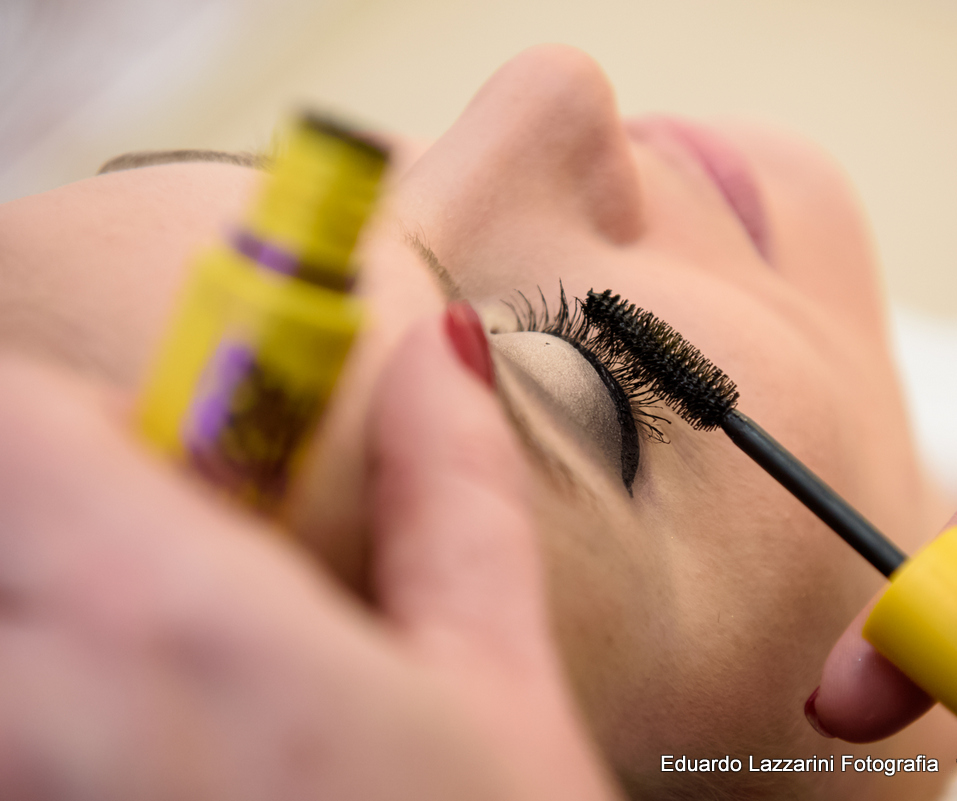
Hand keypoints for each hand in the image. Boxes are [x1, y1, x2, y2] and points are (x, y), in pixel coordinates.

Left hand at [0, 308, 617, 800]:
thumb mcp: (499, 685)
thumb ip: (455, 496)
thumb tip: (441, 354)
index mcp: (170, 631)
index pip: (11, 420)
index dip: (78, 412)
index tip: (183, 456)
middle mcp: (35, 719)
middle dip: (69, 517)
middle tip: (193, 567)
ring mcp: (14, 796)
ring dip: (55, 621)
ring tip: (184, 676)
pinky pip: (6, 730)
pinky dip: (53, 712)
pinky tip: (168, 759)